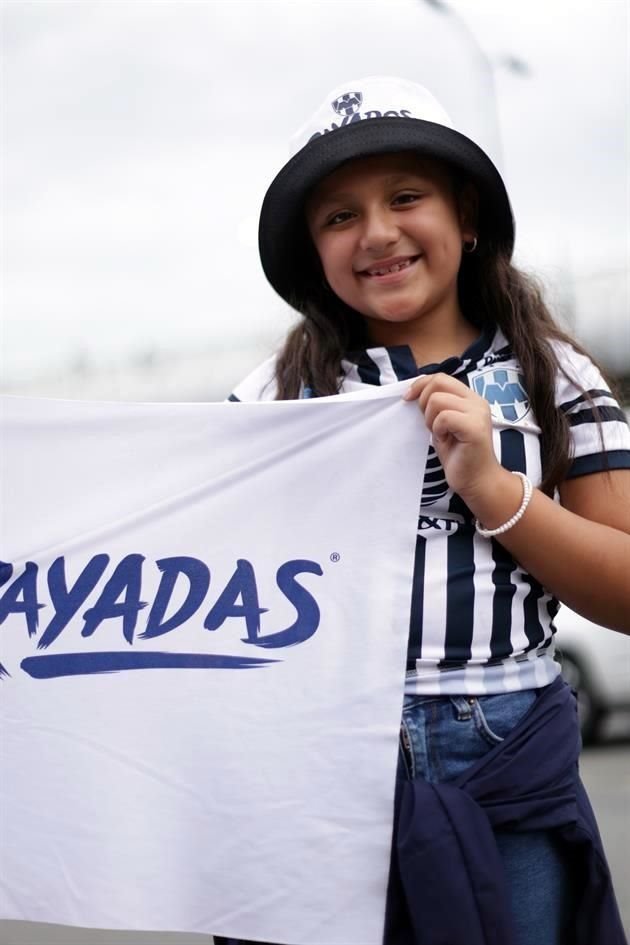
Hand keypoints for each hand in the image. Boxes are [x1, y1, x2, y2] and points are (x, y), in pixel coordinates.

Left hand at [403, 373, 504, 505]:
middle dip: (423, 401)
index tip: (408, 398)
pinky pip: (444, 417)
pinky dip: (438, 429)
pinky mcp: (474, 427)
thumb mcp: (442, 425)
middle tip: (429, 423)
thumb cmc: (459, 455)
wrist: (476, 480)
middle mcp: (477, 401)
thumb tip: (414, 392)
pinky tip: (446, 440)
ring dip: (430, 419)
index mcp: (470, 399)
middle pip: (438, 382)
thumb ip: (435, 407)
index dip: (420, 384)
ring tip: (441, 434)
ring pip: (437, 400)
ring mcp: (477, 413)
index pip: (441, 378)